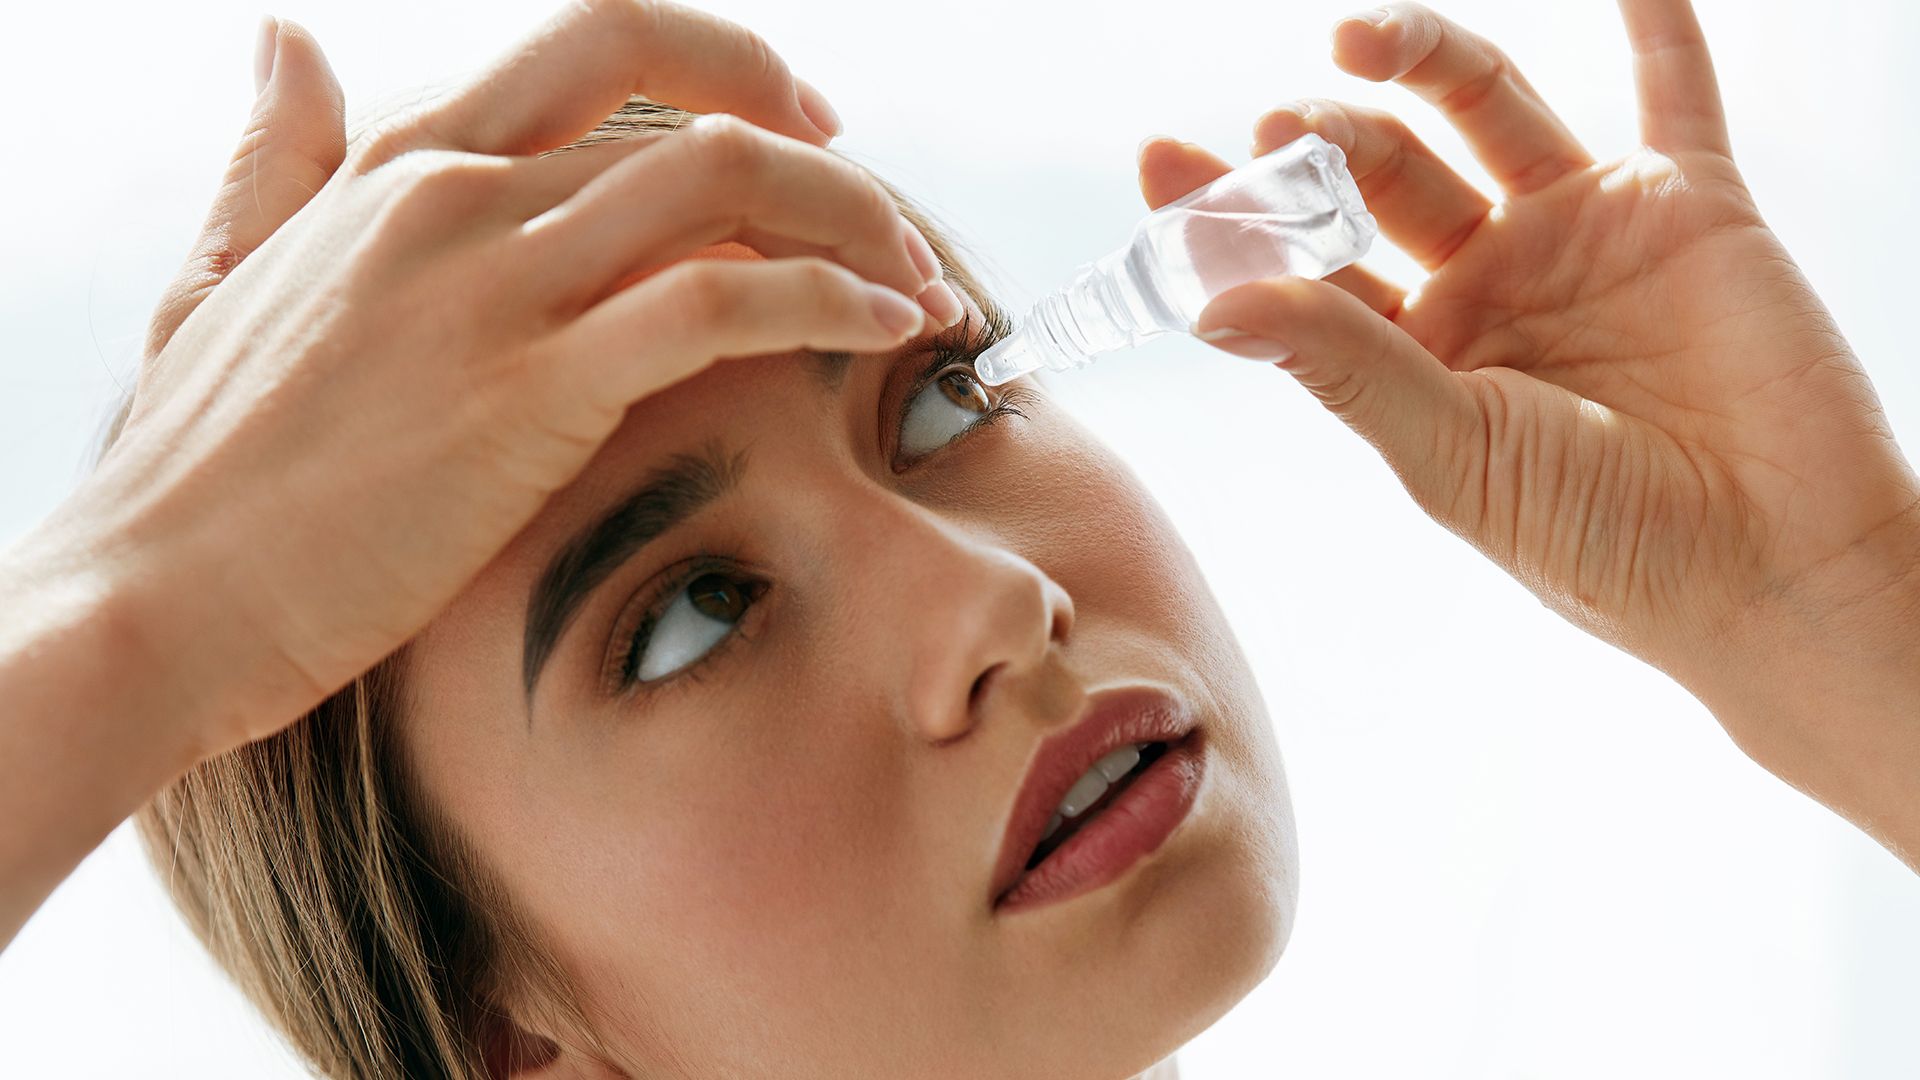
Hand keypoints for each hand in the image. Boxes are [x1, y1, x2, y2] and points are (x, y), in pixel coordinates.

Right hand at [44, 0, 951, 761]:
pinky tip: (882, 332)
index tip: (802, 122)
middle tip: (888, 214)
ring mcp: (491, 284)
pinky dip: (825, 300)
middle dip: (817, 137)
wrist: (146, 603)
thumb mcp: (223, 277)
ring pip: (728, 181)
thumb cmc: (193, 471)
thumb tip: (286, 40)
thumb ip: (275, 160)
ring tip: (919, 290)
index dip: (723, 63)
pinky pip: (720, 301)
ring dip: (853, 224)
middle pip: (689, 100)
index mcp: (397, 163)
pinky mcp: (529, 389)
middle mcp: (452, 195)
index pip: (598, 45)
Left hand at [1139, 1, 1919, 846]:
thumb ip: (1340, 364)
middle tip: (1281, 127)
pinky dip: (1655, 25)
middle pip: (1383, 177)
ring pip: (1485, 113)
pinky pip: (1672, 93)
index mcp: (1417, 354)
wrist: (1772, 567)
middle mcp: (1488, 284)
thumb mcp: (1449, 452)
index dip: (1234, 215)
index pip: (1306, 264)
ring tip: (1353, 39)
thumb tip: (1210, 302)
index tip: (1160, 161)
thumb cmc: (1601, 542)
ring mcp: (1581, 238)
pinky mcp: (1688, 209)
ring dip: (1422, 62)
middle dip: (1325, 144)